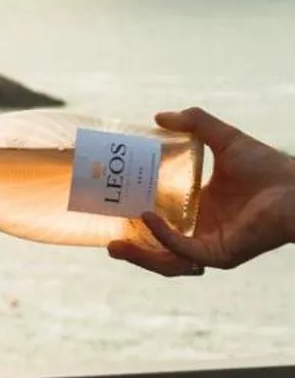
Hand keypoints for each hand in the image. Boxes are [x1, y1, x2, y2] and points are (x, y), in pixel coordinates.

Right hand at [108, 108, 294, 277]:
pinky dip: (164, 238)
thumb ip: (195, 123)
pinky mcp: (220, 254)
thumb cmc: (268, 167)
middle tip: (109, 240)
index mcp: (201, 211)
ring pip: (167, 260)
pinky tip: (149, 219)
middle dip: (133, 250)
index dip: (137, 222)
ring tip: (117, 244)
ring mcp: (211, 247)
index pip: (163, 223)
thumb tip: (159, 117)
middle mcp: (203, 233)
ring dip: (140, 255)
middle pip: (159, 250)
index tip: (114, 210)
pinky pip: (185, 250)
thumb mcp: (224, 139)